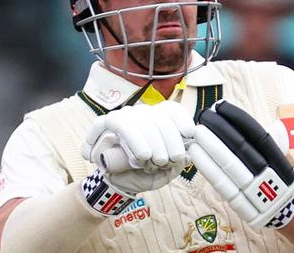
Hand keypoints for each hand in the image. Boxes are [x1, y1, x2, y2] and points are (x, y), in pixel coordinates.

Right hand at [80, 101, 196, 214]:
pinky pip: (121, 124)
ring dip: (151, 142)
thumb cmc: (142, 174)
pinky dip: (134, 140)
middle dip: (170, 140)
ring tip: (153, 161)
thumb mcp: (163, 174)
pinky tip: (141, 156)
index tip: (189, 134)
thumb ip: (177, 165)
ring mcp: (123, 117)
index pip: (171, 110)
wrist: (115, 184)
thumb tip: (188, 156)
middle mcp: (141, 114)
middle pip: (160, 117)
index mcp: (158, 121)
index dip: (182, 119)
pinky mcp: (104, 123)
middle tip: (171, 160)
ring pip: (141, 120)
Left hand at [188, 100, 293, 228]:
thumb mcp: (277, 157)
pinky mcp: (242, 206)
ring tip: (197, 132)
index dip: (239, 119)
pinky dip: (208, 168)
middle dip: (220, 129)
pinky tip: (195, 153)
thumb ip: (260, 141)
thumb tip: (234, 118)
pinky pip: (222, 185)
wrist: (282, 212)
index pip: (258, 134)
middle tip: (204, 115)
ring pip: (230, 166)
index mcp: (280, 159)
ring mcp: (257, 192)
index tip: (221, 106)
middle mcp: (271, 174)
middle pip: (242, 148)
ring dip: (211, 147)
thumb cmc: (273, 177)